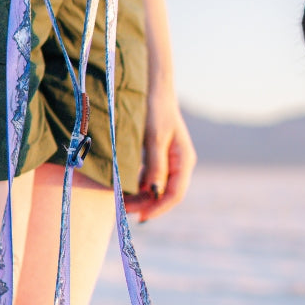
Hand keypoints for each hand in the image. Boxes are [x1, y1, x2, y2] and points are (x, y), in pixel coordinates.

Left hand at [124, 86, 196, 221]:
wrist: (153, 87)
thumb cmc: (155, 109)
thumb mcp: (154, 138)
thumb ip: (155, 166)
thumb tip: (155, 192)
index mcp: (184, 160)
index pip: (175, 194)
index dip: (158, 208)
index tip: (140, 217)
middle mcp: (179, 163)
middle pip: (165, 194)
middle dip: (146, 204)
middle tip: (123, 211)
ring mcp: (169, 161)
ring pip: (156, 187)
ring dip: (140, 197)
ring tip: (121, 202)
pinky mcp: (158, 156)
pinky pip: (149, 177)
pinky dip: (137, 185)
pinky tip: (123, 187)